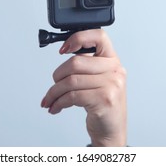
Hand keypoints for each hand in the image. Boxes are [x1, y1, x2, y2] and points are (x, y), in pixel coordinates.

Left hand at [41, 29, 126, 146]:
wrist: (111, 130)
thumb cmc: (102, 103)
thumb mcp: (99, 79)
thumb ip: (87, 65)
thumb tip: (64, 50)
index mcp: (113, 60)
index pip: (98, 36)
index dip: (78, 38)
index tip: (63, 49)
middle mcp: (115, 70)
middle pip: (76, 62)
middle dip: (58, 75)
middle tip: (54, 83)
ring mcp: (112, 85)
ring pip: (71, 81)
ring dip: (54, 92)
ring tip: (50, 99)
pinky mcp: (104, 100)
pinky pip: (72, 96)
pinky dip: (58, 102)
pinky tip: (56, 107)